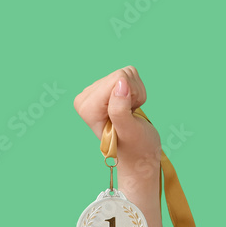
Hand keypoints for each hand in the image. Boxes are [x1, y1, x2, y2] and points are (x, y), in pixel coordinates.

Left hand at [74, 66, 160, 190]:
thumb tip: (121, 83)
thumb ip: (120, 110)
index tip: (126, 117)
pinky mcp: (108, 86)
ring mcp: (96, 91)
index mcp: (86, 107)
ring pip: (126, 74)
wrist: (139, 153)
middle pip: (120, 75)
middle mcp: (86, 97)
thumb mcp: (128, 132)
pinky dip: (137, 91)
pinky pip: (130, 74)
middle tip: (129, 116)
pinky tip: (130, 107)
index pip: (117, 79)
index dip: (130, 97)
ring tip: (130, 114)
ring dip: (135, 94)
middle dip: (132, 95)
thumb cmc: (135, 147)